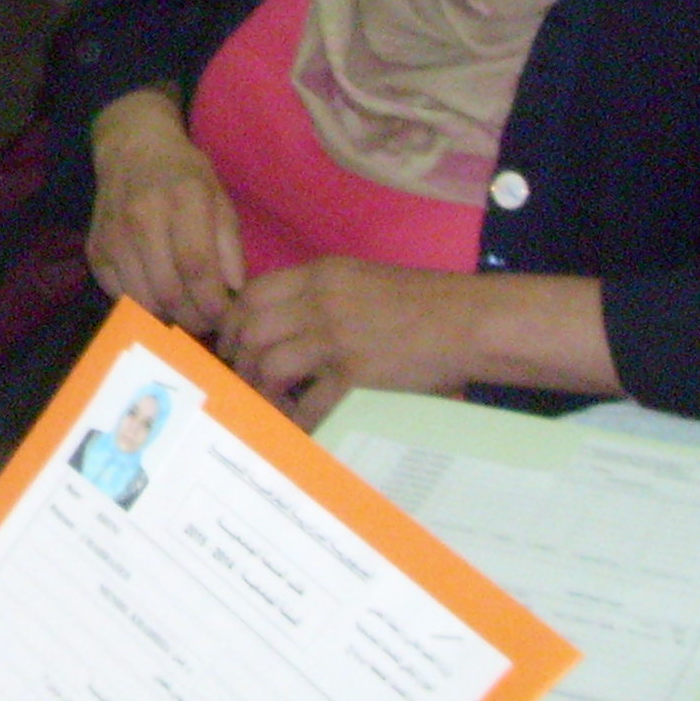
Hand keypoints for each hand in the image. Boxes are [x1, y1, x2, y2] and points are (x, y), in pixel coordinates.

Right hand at [85, 88, 243, 336]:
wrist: (131, 149)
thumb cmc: (184, 175)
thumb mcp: (219, 197)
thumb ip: (230, 244)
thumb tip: (233, 290)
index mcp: (183, 198)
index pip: (197, 266)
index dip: (213, 302)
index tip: (225, 315)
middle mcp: (143, 216)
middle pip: (168, 291)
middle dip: (193, 318)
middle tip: (206, 319)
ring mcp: (113, 234)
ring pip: (142, 300)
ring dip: (168, 317)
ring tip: (184, 310)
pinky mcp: (95, 250)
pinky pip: (119, 296)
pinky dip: (141, 305)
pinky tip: (155, 294)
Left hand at [216, 258, 478, 427]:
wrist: (469, 321)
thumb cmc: (423, 302)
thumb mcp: (362, 280)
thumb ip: (322, 295)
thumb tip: (282, 323)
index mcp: (322, 275)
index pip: (254, 294)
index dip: (233, 321)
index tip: (230, 343)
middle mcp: (321, 302)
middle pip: (252, 329)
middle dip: (240, 359)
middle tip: (242, 379)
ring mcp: (337, 340)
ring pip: (269, 365)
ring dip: (262, 389)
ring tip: (268, 403)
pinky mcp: (356, 377)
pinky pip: (309, 404)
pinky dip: (299, 419)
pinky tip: (301, 425)